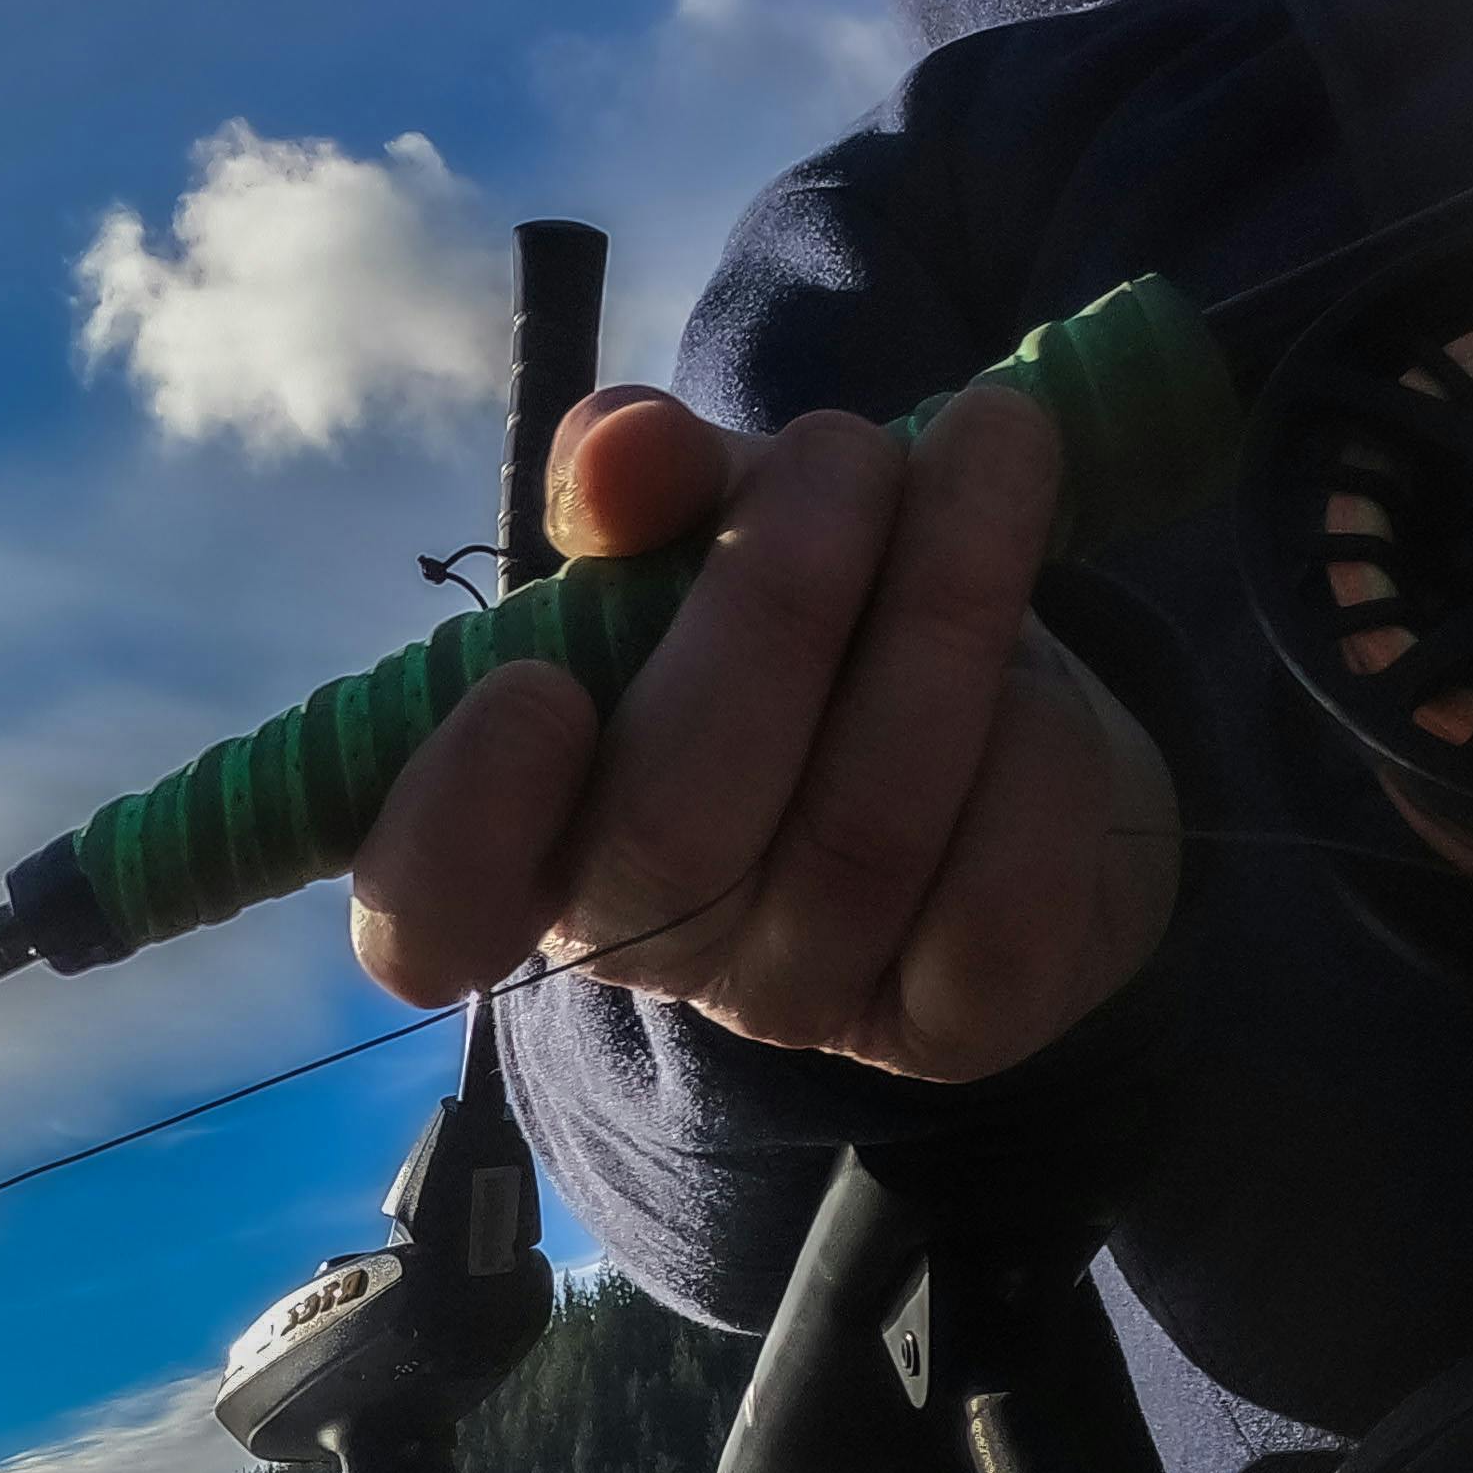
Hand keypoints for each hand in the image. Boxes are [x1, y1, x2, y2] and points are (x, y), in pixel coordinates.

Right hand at [351, 381, 1177, 1080]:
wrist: (1003, 722)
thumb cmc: (809, 619)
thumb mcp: (707, 522)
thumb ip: (642, 481)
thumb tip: (623, 450)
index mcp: (533, 839)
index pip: (425, 913)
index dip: (458, 822)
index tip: (530, 689)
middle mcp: (644, 944)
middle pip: (670, 830)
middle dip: (774, 607)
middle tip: (844, 446)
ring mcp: (797, 1000)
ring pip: (859, 839)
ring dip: (945, 619)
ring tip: (994, 451)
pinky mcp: (953, 1026)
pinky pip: (1001, 898)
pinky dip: (1042, 746)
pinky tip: (1047, 656)